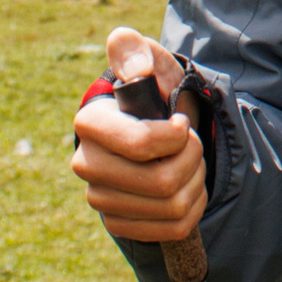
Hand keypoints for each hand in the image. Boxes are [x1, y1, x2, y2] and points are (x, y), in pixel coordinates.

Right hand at [71, 27, 206, 242]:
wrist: (154, 129)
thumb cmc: (153, 93)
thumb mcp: (150, 62)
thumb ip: (136, 52)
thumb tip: (136, 67)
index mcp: (90, 123)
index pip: (141, 144)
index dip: (178, 137)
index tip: (182, 124)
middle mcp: (86, 164)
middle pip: (163, 183)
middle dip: (192, 160)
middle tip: (192, 144)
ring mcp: (100, 198)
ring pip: (172, 207)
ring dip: (196, 182)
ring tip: (189, 163)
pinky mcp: (117, 223)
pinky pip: (173, 229)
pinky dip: (193, 207)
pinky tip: (185, 187)